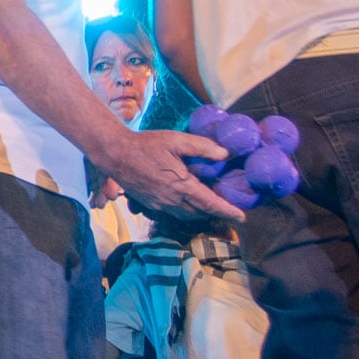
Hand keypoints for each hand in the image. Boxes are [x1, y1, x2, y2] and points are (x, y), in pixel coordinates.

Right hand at [98, 126, 244, 223]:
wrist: (115, 155)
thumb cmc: (146, 145)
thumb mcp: (176, 140)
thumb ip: (202, 147)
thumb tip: (225, 154)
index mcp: (182, 186)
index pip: (210, 204)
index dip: (228, 211)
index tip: (242, 217)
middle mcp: (172, 200)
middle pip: (200, 214)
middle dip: (215, 214)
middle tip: (228, 208)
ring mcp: (160, 205)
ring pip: (187, 216)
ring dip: (200, 214)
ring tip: (210, 206)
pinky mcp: (151, 205)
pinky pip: (174, 214)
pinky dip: (186, 212)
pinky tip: (187, 202)